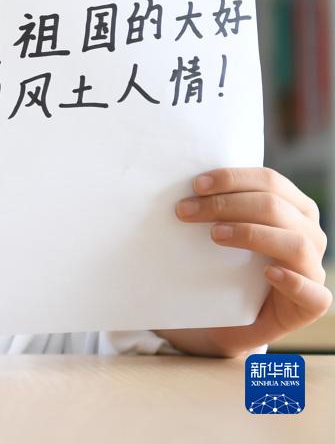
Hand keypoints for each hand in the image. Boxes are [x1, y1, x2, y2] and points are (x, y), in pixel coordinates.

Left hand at [155, 167, 329, 357]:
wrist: (228, 319)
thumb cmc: (225, 266)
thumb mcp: (221, 230)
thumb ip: (215, 209)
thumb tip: (183, 192)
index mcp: (293, 207)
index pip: (270, 181)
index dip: (233, 179)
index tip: (196, 185)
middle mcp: (309, 233)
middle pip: (275, 207)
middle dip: (226, 204)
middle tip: (185, 211)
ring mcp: (313, 268)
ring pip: (296, 243)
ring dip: (252, 234)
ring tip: (215, 235)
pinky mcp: (312, 304)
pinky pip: (314, 293)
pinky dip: (293, 281)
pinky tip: (268, 273)